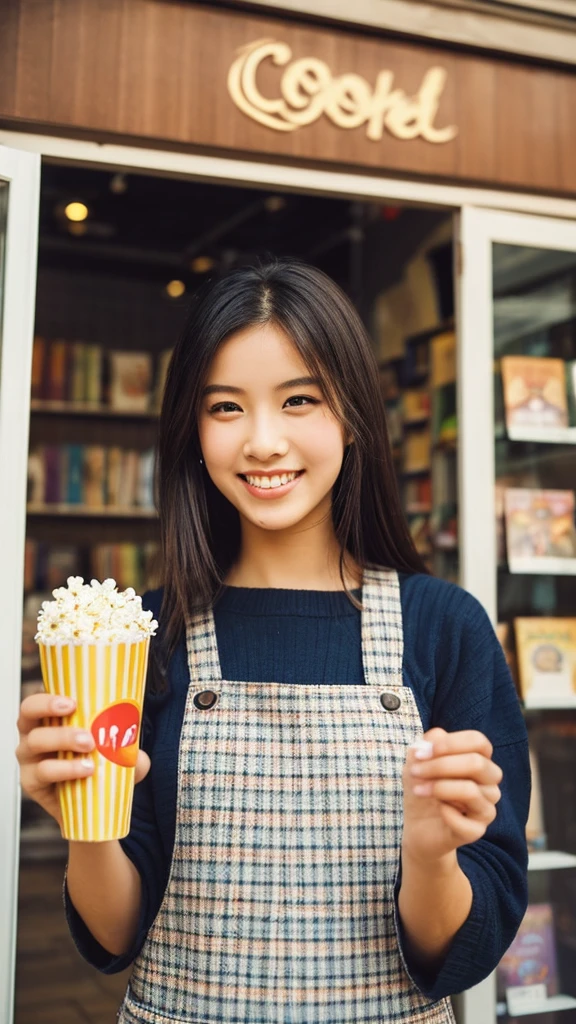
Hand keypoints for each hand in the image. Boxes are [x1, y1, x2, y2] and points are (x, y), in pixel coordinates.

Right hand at [16, 694, 150, 827]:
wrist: (93, 806)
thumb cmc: (100, 768)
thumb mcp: (117, 754)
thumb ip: (128, 750)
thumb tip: (138, 756)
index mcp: (49, 718)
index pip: (39, 698)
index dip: (48, 695)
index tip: (73, 701)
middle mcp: (34, 734)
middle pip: (28, 712)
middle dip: (51, 709)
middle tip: (80, 716)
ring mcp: (30, 758)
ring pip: (35, 741)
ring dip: (64, 739)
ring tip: (90, 747)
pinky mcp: (31, 782)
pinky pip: (42, 772)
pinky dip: (65, 769)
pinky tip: (84, 770)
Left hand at [402, 728, 501, 865]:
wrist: (417, 825)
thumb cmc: (422, 786)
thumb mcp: (416, 761)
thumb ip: (427, 744)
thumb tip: (437, 736)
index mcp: (479, 760)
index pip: (479, 742)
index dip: (451, 743)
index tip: (421, 753)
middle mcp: (489, 783)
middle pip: (477, 764)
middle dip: (440, 765)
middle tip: (415, 772)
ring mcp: (486, 807)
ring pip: (471, 791)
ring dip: (439, 788)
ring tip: (419, 790)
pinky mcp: (477, 831)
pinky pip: (467, 823)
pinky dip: (447, 814)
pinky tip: (438, 810)